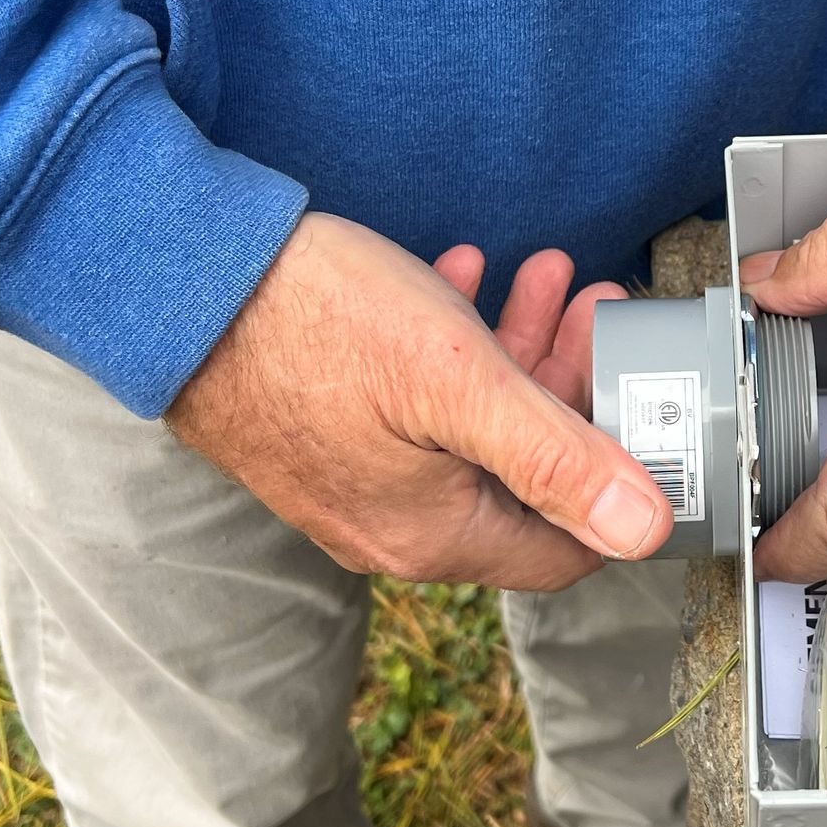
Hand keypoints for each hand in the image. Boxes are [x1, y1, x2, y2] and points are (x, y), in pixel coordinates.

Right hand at [167, 213, 671, 586]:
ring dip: (518, 353)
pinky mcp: (321, 434)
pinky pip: (410, 406)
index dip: (621, 483)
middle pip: (522, 478)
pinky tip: (465, 277)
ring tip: (551, 277)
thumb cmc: (316, 322)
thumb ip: (559, 459)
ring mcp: (353, 482)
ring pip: (469, 430)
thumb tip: (645, 529)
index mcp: (436, 536)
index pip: (567, 549)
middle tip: (599, 312)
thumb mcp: (460, 382)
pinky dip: (452, 346)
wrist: (179, 278)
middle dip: (572, 389)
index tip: (647, 409)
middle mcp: (393, 527)